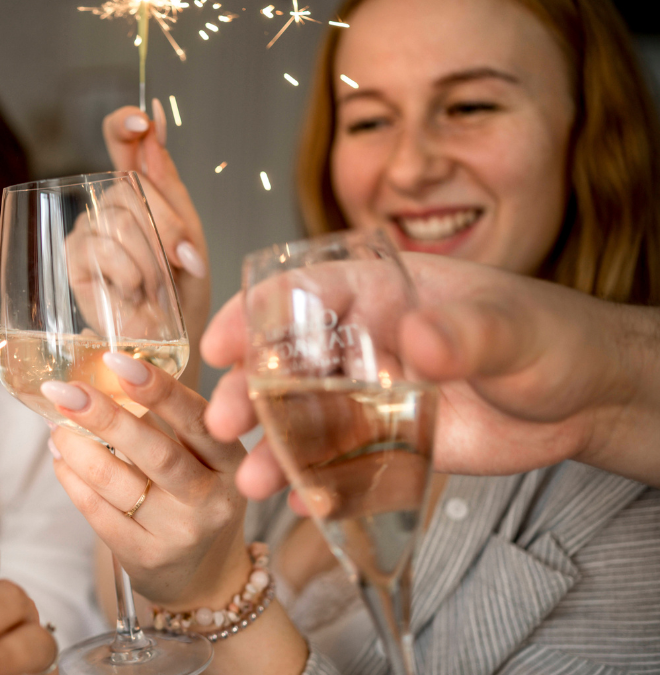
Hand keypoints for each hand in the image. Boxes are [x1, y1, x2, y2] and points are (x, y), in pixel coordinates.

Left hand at [42, 353, 249, 610]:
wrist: (206, 578)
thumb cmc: (197, 500)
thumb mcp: (204, 460)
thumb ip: (168, 421)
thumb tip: (105, 372)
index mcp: (231, 461)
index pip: (196, 419)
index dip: (158, 389)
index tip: (118, 361)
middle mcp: (212, 498)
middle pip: (156, 452)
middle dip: (105, 416)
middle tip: (65, 391)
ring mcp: (180, 532)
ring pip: (118, 483)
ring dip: (78, 449)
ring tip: (57, 427)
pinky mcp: (146, 557)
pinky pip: (98, 513)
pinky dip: (72, 482)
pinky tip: (62, 461)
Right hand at [103, 104, 210, 384]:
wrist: (175, 343)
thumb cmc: (186, 290)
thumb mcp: (190, 232)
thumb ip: (168, 185)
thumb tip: (153, 126)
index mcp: (140, 190)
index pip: (120, 140)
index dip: (125, 124)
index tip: (145, 121)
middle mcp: (109, 205)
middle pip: (130, 187)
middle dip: (166, 227)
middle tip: (181, 263)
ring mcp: (89, 231)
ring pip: (120, 220)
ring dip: (151, 260)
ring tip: (158, 287)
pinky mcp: (74, 259)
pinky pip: (102, 249)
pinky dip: (128, 274)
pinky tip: (133, 293)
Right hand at [202, 253, 659, 499]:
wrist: (587, 401)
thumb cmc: (551, 338)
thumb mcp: (513, 327)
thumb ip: (466, 331)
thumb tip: (415, 336)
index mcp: (382, 292)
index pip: (301, 292)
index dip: (252, 314)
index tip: (220, 346)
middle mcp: (363, 342)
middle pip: (286, 360)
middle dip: (248, 391)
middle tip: (224, 422)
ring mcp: (370, 394)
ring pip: (304, 418)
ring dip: (272, 447)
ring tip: (253, 479)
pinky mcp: (387, 442)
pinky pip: (341, 463)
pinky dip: (318, 483)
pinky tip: (304, 503)